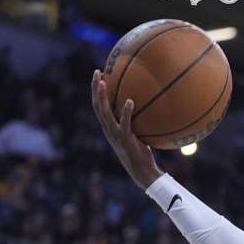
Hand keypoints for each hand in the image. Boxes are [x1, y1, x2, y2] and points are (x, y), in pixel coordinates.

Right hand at [90, 70, 161, 188]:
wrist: (142, 171)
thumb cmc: (141, 152)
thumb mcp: (137, 133)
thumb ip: (137, 121)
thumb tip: (148, 105)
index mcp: (109, 127)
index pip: (98, 106)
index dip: (96, 91)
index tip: (98, 75)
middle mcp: (108, 129)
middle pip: (96, 105)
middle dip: (95, 88)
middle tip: (96, 72)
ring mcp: (115, 134)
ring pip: (104, 112)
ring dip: (102, 97)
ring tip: (103, 82)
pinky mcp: (125, 139)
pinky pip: (124, 123)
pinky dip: (126, 112)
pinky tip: (131, 101)